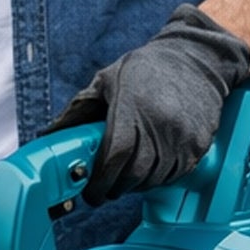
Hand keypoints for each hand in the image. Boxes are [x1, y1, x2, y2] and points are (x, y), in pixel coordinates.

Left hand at [51, 5, 249, 203]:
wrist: (197, 59)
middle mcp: (160, 125)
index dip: (99, 181)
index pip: (114, 157)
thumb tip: (50, 135)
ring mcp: (182, 137)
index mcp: (132, 109)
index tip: (89, 191)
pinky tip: (148, 171)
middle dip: (113, 188)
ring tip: (124, 179)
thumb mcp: (107, 80)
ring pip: (154, 179)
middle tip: (103, 190)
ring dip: (135, 185)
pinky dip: (158, 179)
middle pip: (133, 174)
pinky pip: (176, 175)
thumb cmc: (147, 69)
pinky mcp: (200, 144)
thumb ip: (80, 110)